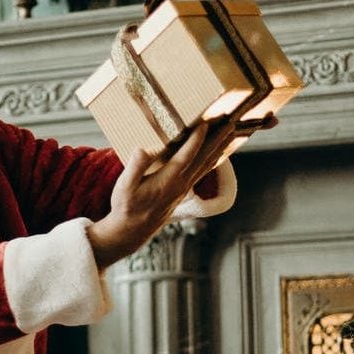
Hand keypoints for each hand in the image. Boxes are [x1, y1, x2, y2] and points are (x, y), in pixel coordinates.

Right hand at [87, 121, 233, 267]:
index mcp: (167, 180)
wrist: (131, 231)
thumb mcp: (124, 187)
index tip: (206, 122)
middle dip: (217, 139)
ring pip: (206, 164)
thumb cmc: (125, 207)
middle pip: (204, 158)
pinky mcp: (182, 191)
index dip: (197, 139)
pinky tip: (216, 153)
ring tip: (229, 133)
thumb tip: (142, 148)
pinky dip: (212, 159)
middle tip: (230, 122)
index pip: (187, 155)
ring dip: (219, 147)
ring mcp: (183, 188)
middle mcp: (181, 184)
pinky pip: (202, 171)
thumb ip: (135, 167)